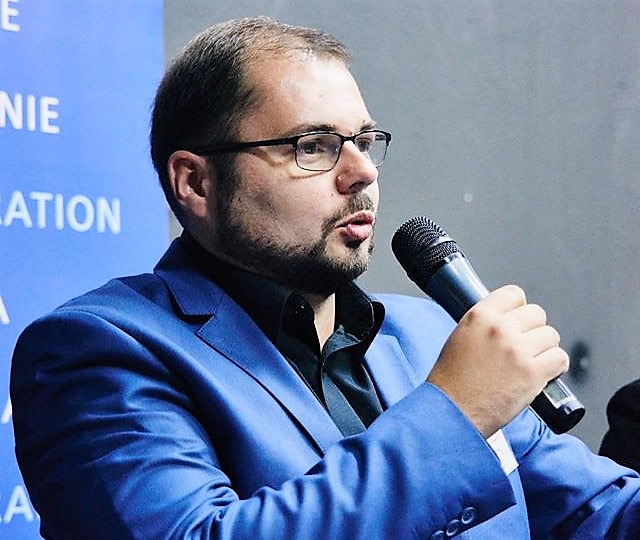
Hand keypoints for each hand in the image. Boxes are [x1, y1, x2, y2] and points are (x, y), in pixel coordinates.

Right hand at [427, 284, 568, 437]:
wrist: (452, 412)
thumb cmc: (452, 381)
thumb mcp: (459, 337)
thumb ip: (484, 324)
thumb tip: (508, 320)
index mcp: (479, 316)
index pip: (514, 294)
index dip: (519, 308)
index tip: (519, 319)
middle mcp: (499, 328)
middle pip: (537, 314)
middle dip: (533, 330)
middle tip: (525, 346)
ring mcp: (517, 350)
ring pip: (551, 335)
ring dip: (545, 349)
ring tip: (532, 362)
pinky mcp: (532, 373)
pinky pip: (560, 358)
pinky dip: (556, 367)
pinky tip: (544, 373)